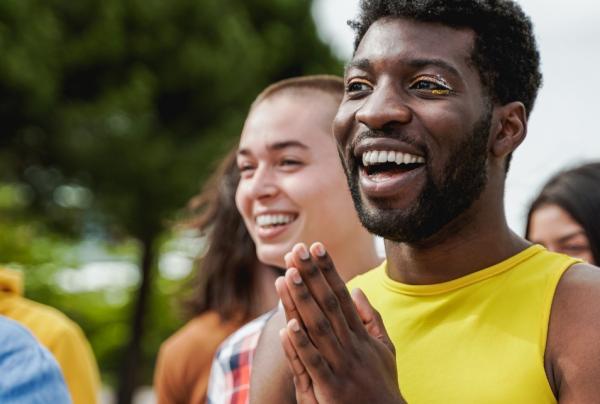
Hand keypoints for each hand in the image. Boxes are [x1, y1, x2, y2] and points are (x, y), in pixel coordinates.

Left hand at [275, 242, 404, 403]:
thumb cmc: (382, 384)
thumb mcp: (384, 349)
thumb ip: (370, 319)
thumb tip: (357, 290)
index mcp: (361, 335)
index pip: (341, 295)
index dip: (328, 270)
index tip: (316, 247)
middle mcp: (352, 345)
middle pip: (328, 304)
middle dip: (312, 276)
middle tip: (297, 249)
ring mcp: (342, 366)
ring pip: (319, 328)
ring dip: (302, 301)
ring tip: (288, 275)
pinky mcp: (331, 388)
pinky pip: (314, 363)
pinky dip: (301, 345)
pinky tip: (288, 326)